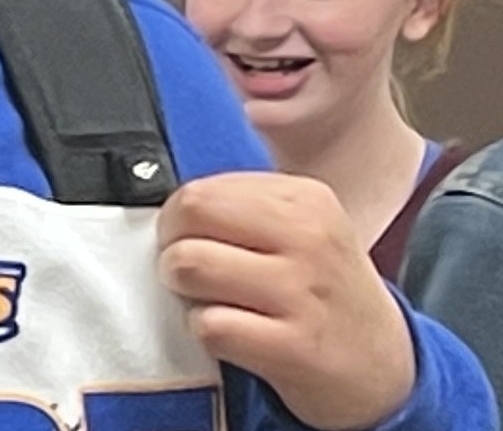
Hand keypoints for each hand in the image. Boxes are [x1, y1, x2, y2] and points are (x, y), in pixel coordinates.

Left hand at [159, 172, 416, 430]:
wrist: (383, 367)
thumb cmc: (323, 292)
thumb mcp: (303, 230)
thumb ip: (241, 208)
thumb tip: (171, 208)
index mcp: (307, 200)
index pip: (201, 189)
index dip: (179, 219)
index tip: (197, 240)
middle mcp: (310, 239)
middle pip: (189, 214)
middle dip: (172, 245)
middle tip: (193, 270)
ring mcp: (303, 292)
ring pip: (189, 266)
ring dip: (184, 290)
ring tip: (214, 301)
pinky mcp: (294, 346)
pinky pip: (209, 325)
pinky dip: (207, 332)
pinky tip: (235, 335)